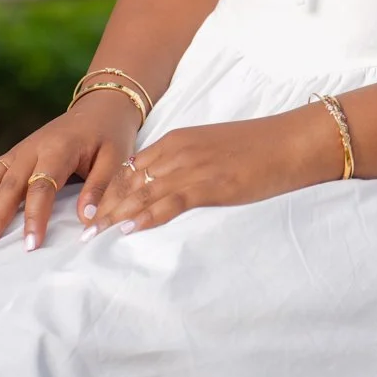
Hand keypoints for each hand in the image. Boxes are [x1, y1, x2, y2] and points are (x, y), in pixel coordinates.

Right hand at [0, 90, 140, 250]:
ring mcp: (21, 149)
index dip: (34, 217)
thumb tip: (86, 220)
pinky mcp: (15, 153)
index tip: (30, 244)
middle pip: (10, 184)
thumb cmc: (110, 136)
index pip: (42, 187)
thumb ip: (100, 188)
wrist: (101, 107)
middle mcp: (33, 148)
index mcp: (59, 149)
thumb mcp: (116, 159)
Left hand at [88, 109, 338, 237]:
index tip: (89, 214)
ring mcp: (195, 166)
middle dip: (103, 207)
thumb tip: (171, 189)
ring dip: (115, 215)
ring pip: (143, 192)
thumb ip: (190, 164)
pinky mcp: (213, 183)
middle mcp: (180, 150)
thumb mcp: (216, 151)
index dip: (107, 192)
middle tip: (80, 233)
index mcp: (179, 140)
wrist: (296, 140)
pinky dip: (147, 215)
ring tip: (93, 237)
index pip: (131, 168)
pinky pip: (171, 201)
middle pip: (129, 181)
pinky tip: (129, 229)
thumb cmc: (262, 148)